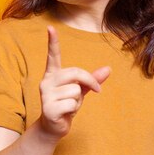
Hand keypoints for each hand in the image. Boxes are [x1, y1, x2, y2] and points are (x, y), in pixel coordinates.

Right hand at [39, 25, 110, 139]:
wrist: (54, 127)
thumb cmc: (67, 105)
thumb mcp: (81, 90)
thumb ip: (92, 79)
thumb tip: (108, 69)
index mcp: (53, 74)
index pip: (53, 56)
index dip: (52, 42)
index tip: (50, 27)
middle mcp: (46, 81)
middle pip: (75, 73)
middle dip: (89, 82)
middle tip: (95, 90)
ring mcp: (45, 94)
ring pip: (75, 90)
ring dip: (78, 101)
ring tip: (69, 105)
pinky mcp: (48, 107)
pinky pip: (72, 104)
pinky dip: (74, 110)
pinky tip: (65, 113)